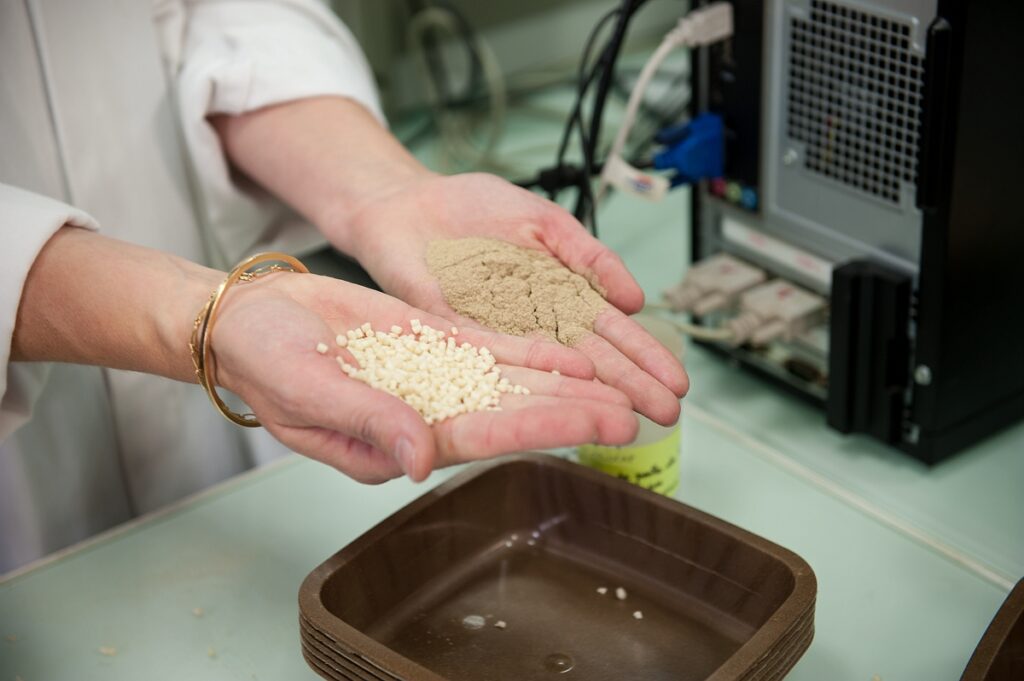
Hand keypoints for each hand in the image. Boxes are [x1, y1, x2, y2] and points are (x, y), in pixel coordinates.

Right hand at [211, 272, 637, 482]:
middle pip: (517, 408)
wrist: (249, 319)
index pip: (489, 432)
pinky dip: (532, 346)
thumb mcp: (305, 392)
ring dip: (567, 379)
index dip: (548, 425)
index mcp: (399, 434)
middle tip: (639, 410)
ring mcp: (434, 373)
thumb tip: (422, 459)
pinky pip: (491, 344)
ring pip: (514, 377)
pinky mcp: (431, 339)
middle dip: (578, 409)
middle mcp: (428, 408)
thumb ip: (367, 424)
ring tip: (621, 382)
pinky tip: (571, 348)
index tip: (600, 422)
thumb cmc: (263, 361)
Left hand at [339, 172, 688, 425]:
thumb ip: (586, 255)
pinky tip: (560, 396)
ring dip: (589, 395)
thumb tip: (634, 297)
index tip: (675, 382)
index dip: (643, 357)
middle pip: (589, 359)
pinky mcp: (458, 338)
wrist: (407, 203)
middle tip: (666, 414)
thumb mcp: (544, 221)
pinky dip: (529, 375)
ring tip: (627, 420)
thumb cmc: (472, 208)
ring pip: (551, 368)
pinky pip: (496, 358)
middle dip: (629, 386)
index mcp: (558, 294)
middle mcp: (533, 322)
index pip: (609, 331)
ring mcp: (498, 334)